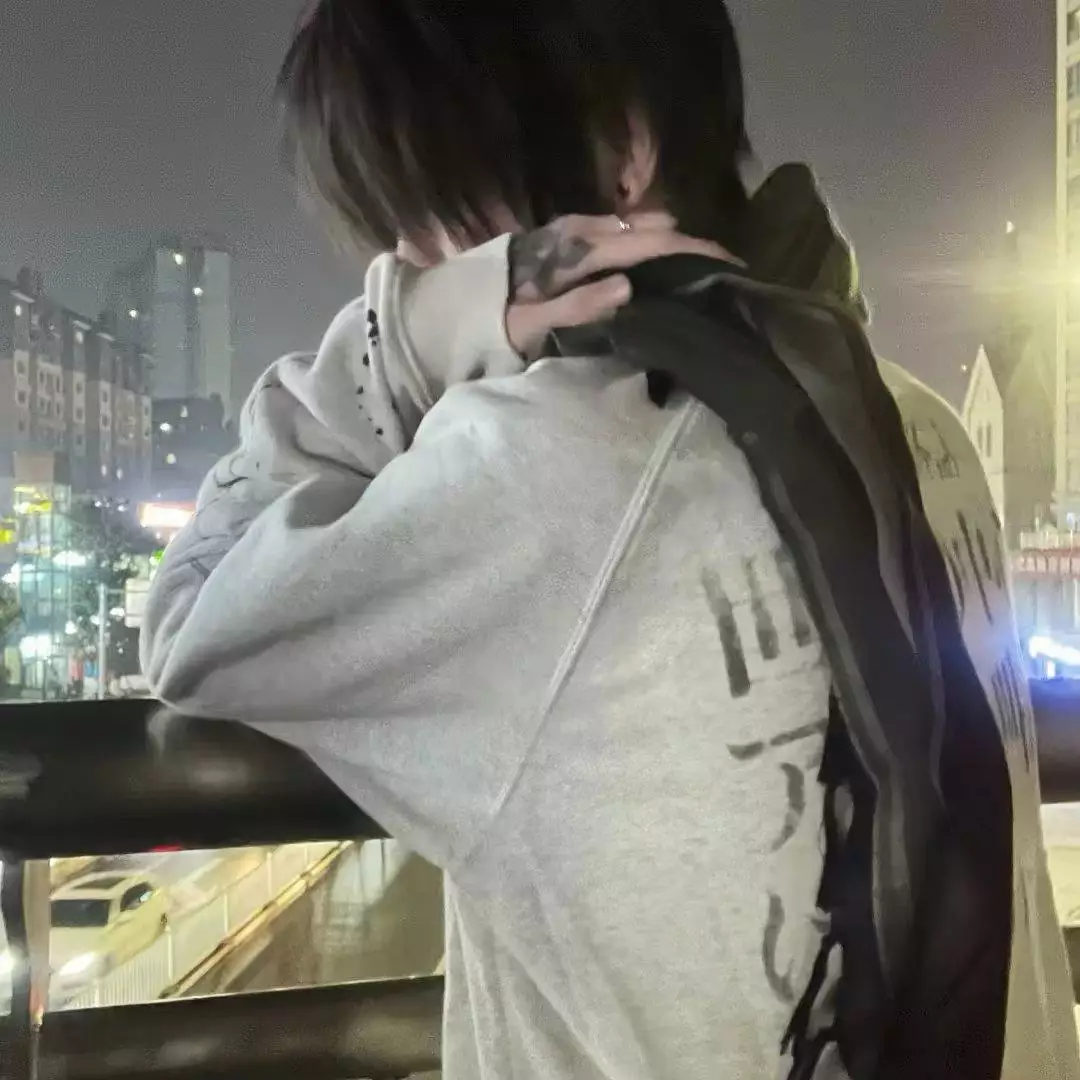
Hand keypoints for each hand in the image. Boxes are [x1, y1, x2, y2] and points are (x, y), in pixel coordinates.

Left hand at [505, 211, 736, 358]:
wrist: (448, 308)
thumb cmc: (490, 321)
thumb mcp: (529, 323)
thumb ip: (577, 306)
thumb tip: (629, 284)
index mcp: (576, 248)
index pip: (646, 243)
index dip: (690, 250)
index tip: (728, 262)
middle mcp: (579, 229)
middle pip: (647, 228)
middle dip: (690, 243)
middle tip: (727, 265)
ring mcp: (572, 230)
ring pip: (634, 226)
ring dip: (670, 239)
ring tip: (702, 261)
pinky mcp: (566, 237)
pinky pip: (617, 232)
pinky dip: (646, 240)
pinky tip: (659, 256)